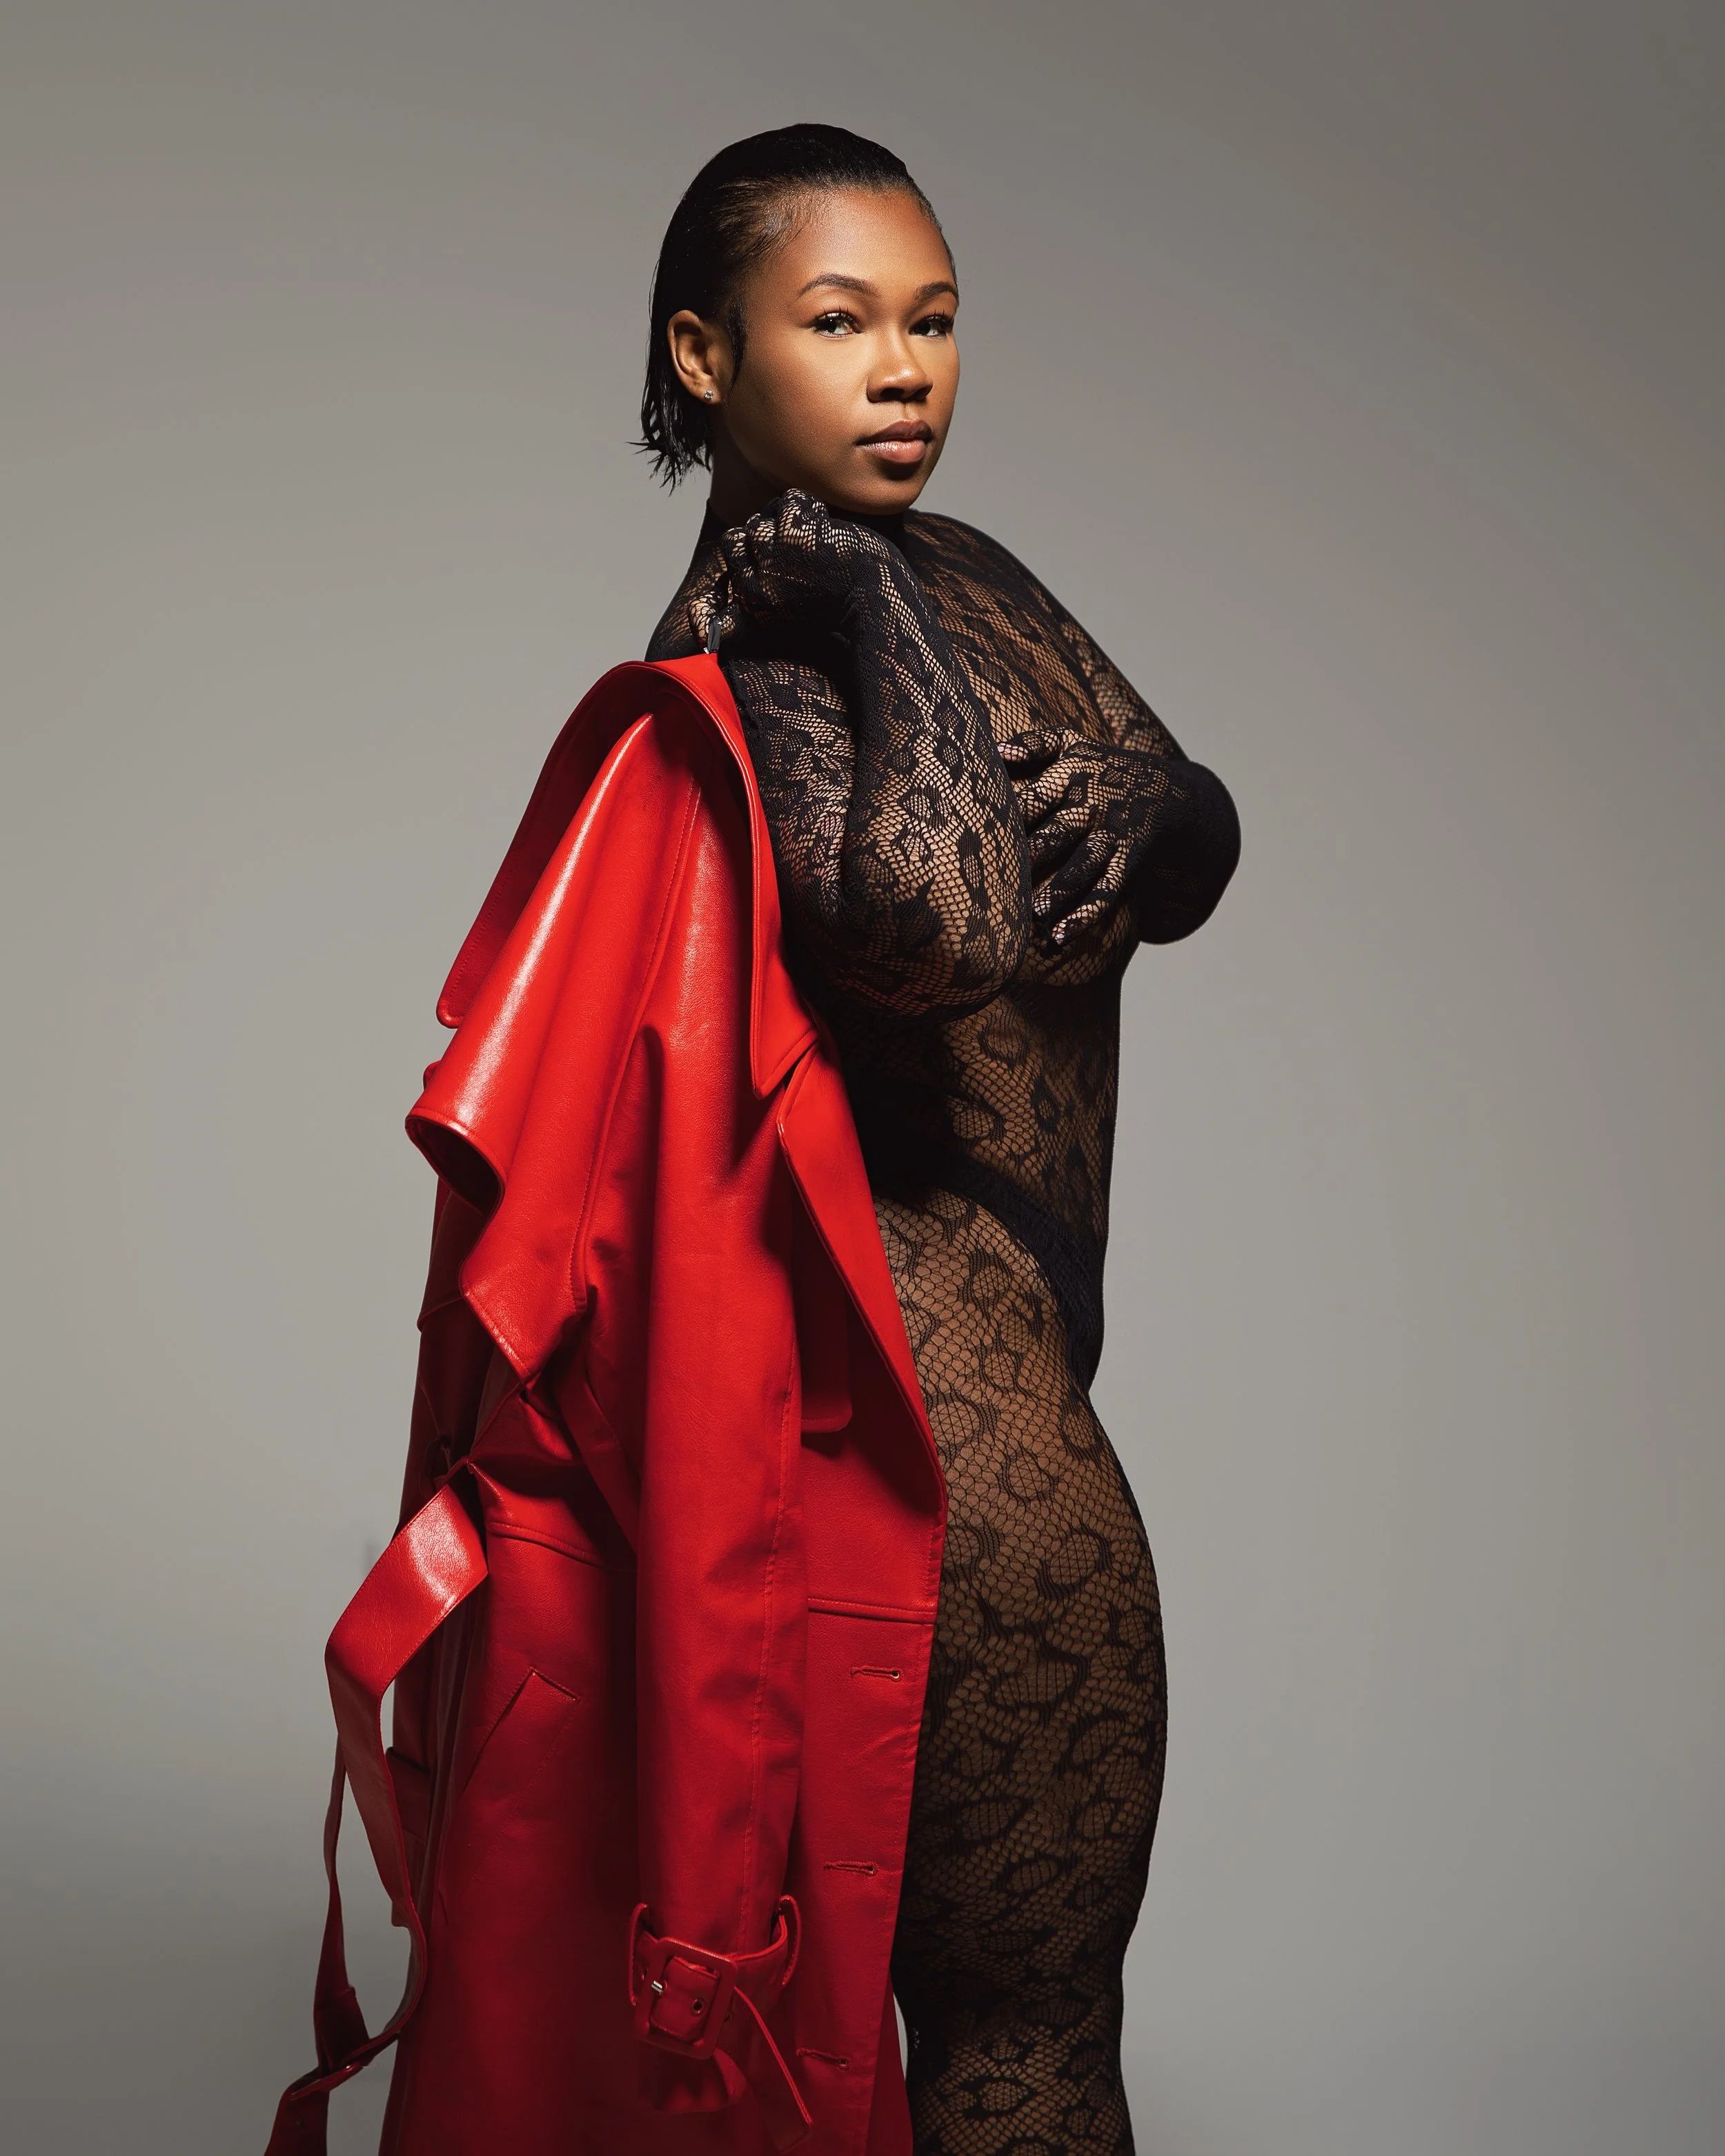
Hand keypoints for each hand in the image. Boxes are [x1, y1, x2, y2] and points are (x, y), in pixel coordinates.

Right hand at [705, 488, 898, 647]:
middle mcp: (756, 579)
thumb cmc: (838, 608)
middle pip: (744, 532)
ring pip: (765, 515)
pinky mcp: (797, 535)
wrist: (875, 605)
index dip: (754, 543)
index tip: (782, 550)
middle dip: (770, 530)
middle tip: (802, 544)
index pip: (732, 551)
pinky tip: (825, 527)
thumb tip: (709, 636)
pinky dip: (809, 507)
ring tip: (815, 538)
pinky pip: (790, 501)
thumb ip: (747, 615)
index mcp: (753, 599)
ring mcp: (774, 555)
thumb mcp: (785, 615)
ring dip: (791, 518)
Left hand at [998, 727, 1166, 940]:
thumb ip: (1035, 744)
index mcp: (1070, 776)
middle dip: (1029, 856)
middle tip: (992, 881)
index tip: (969, 838)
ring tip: (1035, 914)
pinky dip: (1087, 913)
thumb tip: (995, 750)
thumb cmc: (1103, 768)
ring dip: (1060, 890)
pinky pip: (1108, 889)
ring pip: (1083, 866)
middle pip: (1055, 833)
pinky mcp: (1128, 860)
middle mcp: (1090, 806)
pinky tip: (1062, 936)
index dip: (1004, 818)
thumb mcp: (1073, 745)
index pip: (1031, 798)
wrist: (1168, 791)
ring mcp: (1111, 835)